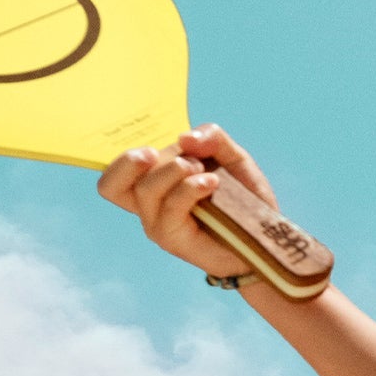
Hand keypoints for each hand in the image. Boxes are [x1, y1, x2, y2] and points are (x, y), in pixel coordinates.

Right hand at [97, 126, 278, 277]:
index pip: (112, 176)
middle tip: (184, 159)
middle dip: (147, 160)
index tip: (150, 151)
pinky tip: (212, 183)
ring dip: (176, 170)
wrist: (263, 235)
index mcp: (152, 182)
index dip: (121, 161)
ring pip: (145, 189)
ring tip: (208, 174)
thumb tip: (185, 137)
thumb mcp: (231, 157)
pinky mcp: (173, 238)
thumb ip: (211, 138)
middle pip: (116, 181)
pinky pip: (171, 206)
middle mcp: (148, 205)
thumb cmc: (242, 197)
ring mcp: (157, 223)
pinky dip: (190, 188)